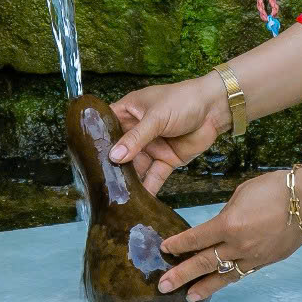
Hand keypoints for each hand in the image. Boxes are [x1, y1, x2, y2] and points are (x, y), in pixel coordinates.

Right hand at [109, 75, 225, 194]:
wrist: (215, 108)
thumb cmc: (183, 100)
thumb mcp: (156, 116)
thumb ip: (136, 138)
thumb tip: (115, 157)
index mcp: (129, 112)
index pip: (107, 128)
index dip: (97, 142)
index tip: (86, 160)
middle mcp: (137, 131)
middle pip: (120, 152)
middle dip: (113, 167)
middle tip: (100, 185)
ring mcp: (152, 146)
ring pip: (136, 167)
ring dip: (129, 181)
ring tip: (116, 197)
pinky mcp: (166, 159)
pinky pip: (154, 176)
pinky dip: (148, 188)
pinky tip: (139, 201)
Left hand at [156, 172, 301, 301]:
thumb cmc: (273, 188)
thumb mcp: (241, 194)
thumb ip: (226, 214)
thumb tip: (219, 226)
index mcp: (228, 224)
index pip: (196, 238)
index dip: (178, 244)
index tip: (163, 249)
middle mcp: (238, 245)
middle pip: (203, 263)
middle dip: (181, 275)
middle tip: (162, 286)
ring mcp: (253, 257)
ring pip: (223, 276)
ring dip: (203, 287)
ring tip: (188, 296)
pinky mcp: (266, 262)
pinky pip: (242, 273)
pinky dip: (227, 280)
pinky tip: (218, 284)